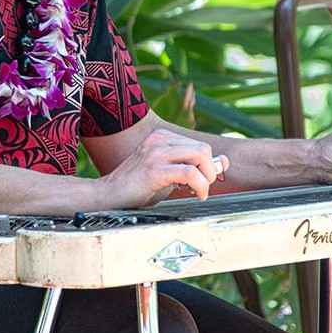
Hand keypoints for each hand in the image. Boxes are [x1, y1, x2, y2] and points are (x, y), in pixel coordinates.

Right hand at [98, 128, 228, 206]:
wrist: (107, 196)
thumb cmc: (137, 188)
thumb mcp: (168, 173)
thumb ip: (192, 166)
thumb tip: (224, 161)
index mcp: (162, 137)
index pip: (200, 144)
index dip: (210, 164)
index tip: (208, 179)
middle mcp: (159, 140)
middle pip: (204, 148)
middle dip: (210, 171)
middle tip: (202, 187)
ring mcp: (156, 153)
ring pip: (201, 156)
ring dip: (207, 178)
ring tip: (198, 191)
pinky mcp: (154, 170)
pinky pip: (191, 173)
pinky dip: (201, 186)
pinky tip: (197, 195)